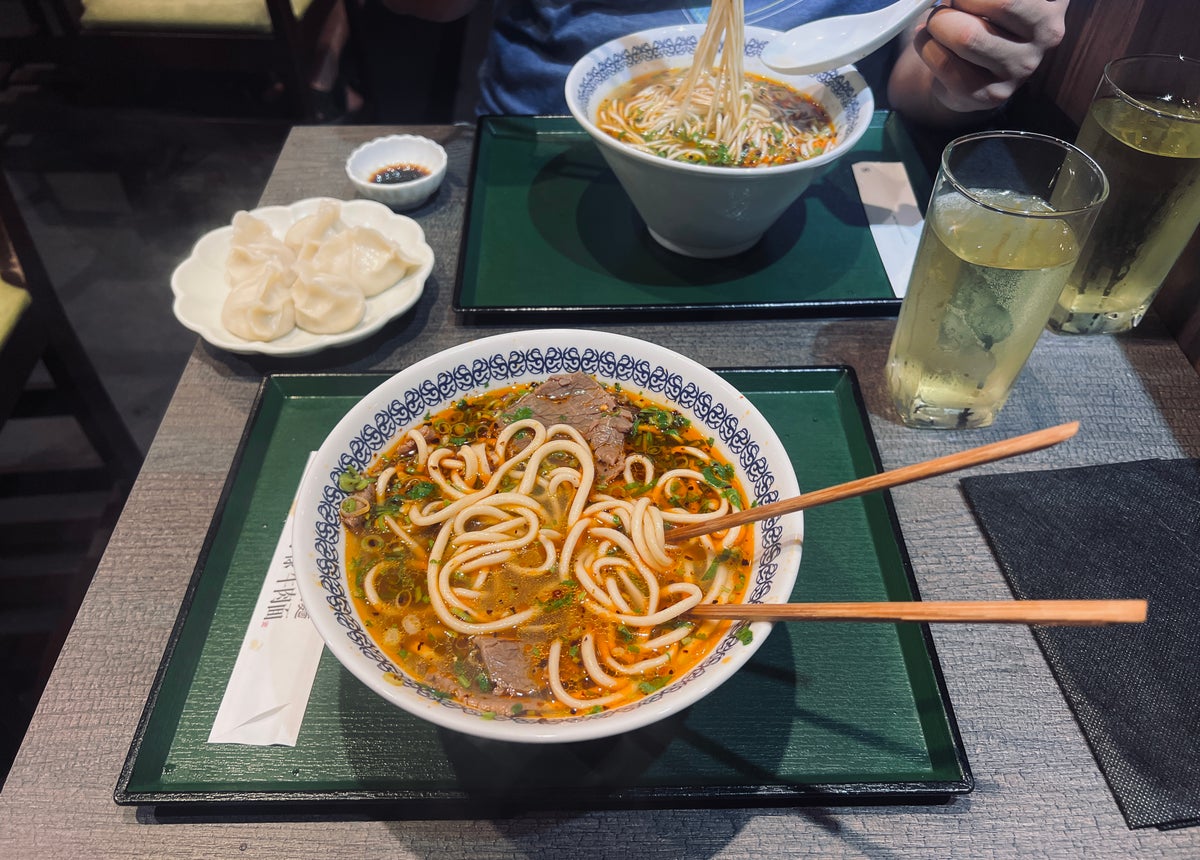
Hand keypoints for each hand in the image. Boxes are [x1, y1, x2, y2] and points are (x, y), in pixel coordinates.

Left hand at [913, 0, 1068, 112]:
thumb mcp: (991, 0)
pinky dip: (924, 44)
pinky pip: (944, 61)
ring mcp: (1021, 69)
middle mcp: (1047, 35)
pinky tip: (928, 42)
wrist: (973, 70)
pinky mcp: (990, 94)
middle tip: (947, 2)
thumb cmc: (983, 16)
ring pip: (968, 36)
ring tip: (935, 22)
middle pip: (1002, 3)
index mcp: (1053, 1)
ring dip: (937, 23)